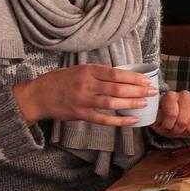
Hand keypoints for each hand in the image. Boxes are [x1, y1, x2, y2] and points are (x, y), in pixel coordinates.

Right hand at [12, 64, 156, 126]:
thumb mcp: (77, 70)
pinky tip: (132, 119)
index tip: (146, 80)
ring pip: (112, 103)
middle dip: (138, 90)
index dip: (133, 78)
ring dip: (131, 103)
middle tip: (152, 91)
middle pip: (117, 88)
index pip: (116, 73)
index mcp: (87, 70)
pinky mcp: (80, 114)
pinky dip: (119, 120)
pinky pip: (103, 119)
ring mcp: (83, 100)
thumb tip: (120, 76)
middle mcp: (86, 84)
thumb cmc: (59, 81)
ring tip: (145, 103)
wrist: (37, 95)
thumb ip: (96, 73)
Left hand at [152, 90, 189, 138]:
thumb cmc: (166, 118)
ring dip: (186, 131)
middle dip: (177, 130)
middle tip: (174, 129)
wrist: (177, 117)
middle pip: (183, 121)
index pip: (171, 114)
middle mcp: (185, 95)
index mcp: (170, 95)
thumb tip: (158, 119)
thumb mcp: (157, 120)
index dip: (168, 125)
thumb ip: (156, 119)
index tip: (165, 126)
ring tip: (182, 128)